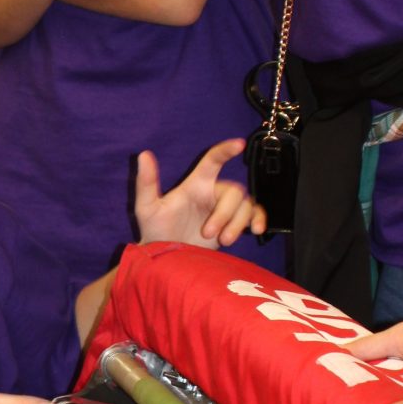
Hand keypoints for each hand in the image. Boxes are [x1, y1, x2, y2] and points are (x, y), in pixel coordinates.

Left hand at [134, 140, 266, 250]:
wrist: (167, 259)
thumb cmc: (155, 231)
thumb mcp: (147, 208)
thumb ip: (146, 182)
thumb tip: (143, 154)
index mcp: (196, 185)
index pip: (213, 161)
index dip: (225, 150)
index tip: (239, 144)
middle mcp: (212, 194)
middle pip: (234, 191)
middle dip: (225, 214)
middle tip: (208, 234)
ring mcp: (224, 209)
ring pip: (246, 205)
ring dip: (238, 223)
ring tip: (224, 241)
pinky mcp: (233, 224)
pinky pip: (255, 214)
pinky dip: (259, 219)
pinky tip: (256, 230)